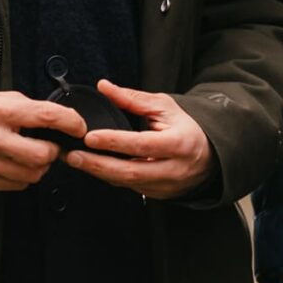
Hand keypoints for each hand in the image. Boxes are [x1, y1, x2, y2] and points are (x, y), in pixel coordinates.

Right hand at [0, 91, 86, 192]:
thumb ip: (26, 107)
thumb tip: (58, 118)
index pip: (44, 116)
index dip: (69, 122)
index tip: (78, 126)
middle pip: (41, 154)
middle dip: (53, 151)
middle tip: (51, 145)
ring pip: (31, 174)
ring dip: (40, 167)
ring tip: (32, 155)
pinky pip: (16, 186)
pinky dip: (23, 177)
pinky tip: (16, 165)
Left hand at [64, 80, 213, 199]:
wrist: (209, 156)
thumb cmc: (185, 128)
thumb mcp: (164, 106)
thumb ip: (133, 98)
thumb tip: (104, 87)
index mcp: (178, 143)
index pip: (141, 144)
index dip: (114, 142)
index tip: (90, 137)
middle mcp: (172, 168)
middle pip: (131, 171)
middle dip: (98, 165)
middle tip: (73, 156)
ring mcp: (165, 185)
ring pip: (127, 183)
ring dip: (98, 172)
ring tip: (75, 160)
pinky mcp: (157, 195)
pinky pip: (129, 188)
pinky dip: (110, 177)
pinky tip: (93, 167)